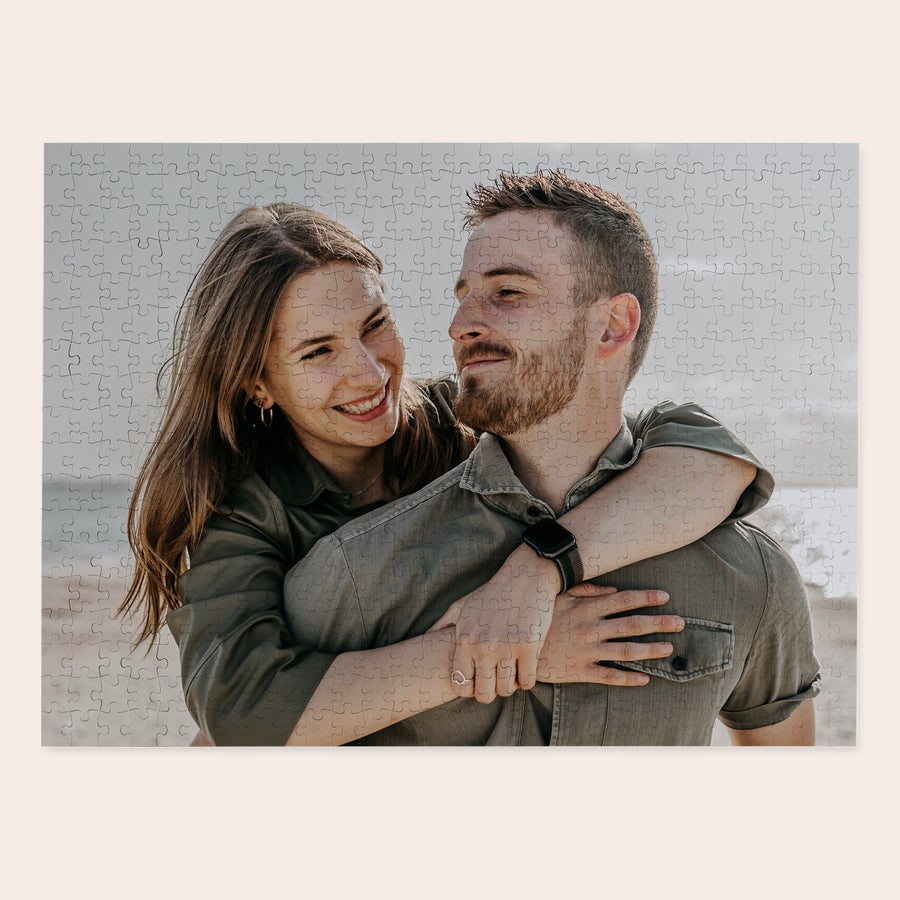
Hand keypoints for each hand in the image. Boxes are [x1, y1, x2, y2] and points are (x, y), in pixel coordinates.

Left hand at [429, 553, 559, 703]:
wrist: (525, 575)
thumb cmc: (493, 593)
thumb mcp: (461, 606)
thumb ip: (442, 625)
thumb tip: (425, 639)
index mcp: (465, 639)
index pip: (461, 685)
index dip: (471, 688)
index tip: (479, 680)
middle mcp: (483, 646)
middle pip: (484, 694)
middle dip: (491, 691)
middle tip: (498, 680)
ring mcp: (507, 647)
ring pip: (507, 690)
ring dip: (510, 685)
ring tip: (512, 672)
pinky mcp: (529, 646)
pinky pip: (527, 681)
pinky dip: (527, 679)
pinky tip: (526, 667)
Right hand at [537, 584, 683, 684]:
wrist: (514, 647)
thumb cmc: (537, 619)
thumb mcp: (557, 598)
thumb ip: (585, 592)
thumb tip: (611, 590)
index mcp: (586, 609)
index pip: (622, 601)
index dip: (645, 598)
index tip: (664, 597)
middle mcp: (590, 629)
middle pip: (632, 625)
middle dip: (658, 623)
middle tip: (681, 623)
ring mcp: (587, 651)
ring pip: (625, 651)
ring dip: (650, 649)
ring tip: (669, 648)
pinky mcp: (579, 671)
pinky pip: (608, 676)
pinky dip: (628, 678)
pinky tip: (645, 679)